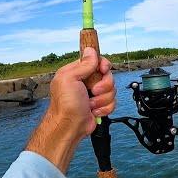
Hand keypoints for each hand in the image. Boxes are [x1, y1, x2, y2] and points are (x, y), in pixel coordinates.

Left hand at [25, 47, 115, 172]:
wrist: (69, 126)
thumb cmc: (65, 105)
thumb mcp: (70, 78)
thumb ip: (83, 64)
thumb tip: (90, 50)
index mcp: (77, 71)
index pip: (96, 60)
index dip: (103, 65)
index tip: (102, 70)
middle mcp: (86, 81)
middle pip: (108, 76)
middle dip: (104, 85)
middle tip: (93, 91)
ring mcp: (94, 94)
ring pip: (112, 90)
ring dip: (102, 99)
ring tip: (90, 104)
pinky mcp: (100, 105)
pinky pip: (112, 102)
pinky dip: (104, 108)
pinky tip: (93, 111)